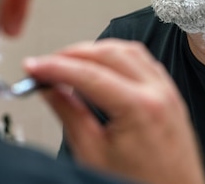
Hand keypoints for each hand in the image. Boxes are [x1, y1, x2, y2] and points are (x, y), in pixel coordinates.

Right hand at [24, 39, 204, 183]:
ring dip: (95, 51)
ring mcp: (168, 91)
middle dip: (72, 54)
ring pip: (127, 50)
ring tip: (69, 63)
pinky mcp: (170, 95)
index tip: (34, 67)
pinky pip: (143, 61)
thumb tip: (50, 89)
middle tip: (46, 64)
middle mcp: (159, 93)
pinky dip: (117, 57)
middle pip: (108, 53)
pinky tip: (101, 67)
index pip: (89, 74)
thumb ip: (70, 114)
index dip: (55, 67)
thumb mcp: (94, 155)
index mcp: (140, 108)